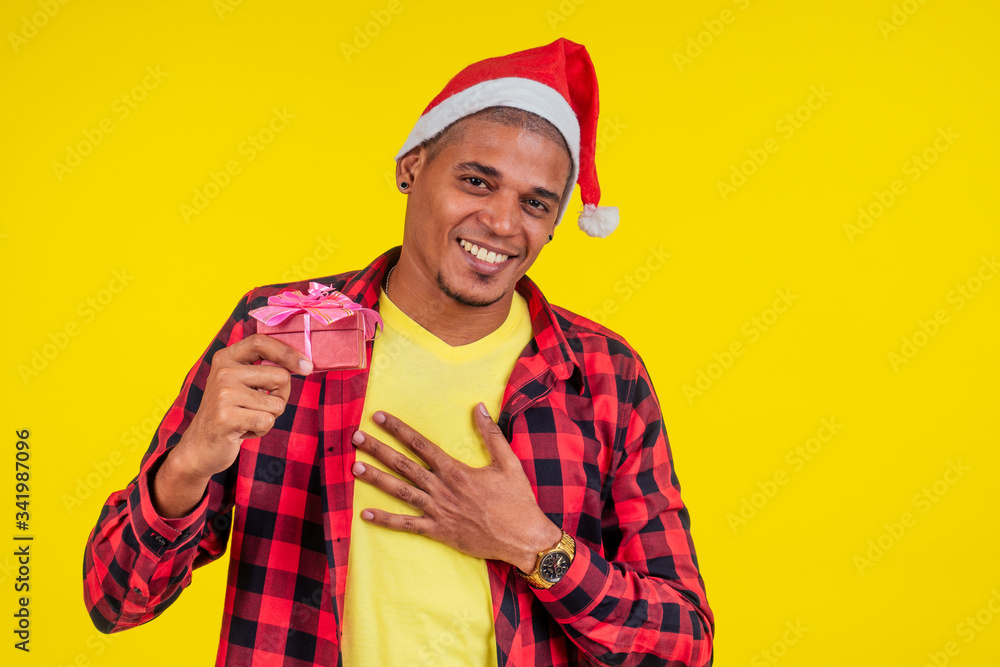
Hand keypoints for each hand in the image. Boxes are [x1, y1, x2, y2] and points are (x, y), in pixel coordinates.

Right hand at [153, 334, 311, 516]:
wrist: (198, 447)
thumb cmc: (229, 413)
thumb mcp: (239, 383)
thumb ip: (261, 369)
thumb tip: (303, 363)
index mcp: (226, 358)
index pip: (261, 342)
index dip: (288, 352)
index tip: (307, 366)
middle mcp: (223, 372)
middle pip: (281, 377)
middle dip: (281, 396)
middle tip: (259, 407)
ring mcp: (223, 394)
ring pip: (277, 403)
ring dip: (269, 416)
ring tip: (246, 419)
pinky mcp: (227, 417)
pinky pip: (268, 421)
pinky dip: (261, 430)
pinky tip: (242, 430)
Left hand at [350, 403, 562, 571]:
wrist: (523, 538)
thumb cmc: (517, 500)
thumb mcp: (508, 462)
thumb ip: (491, 434)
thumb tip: (478, 407)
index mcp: (456, 471)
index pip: (421, 444)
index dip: (399, 429)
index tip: (380, 417)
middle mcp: (442, 489)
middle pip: (403, 465)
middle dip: (378, 450)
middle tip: (357, 438)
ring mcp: (438, 511)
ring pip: (400, 492)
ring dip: (376, 479)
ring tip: (355, 468)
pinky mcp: (438, 532)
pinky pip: (407, 525)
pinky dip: (386, 520)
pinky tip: (366, 514)